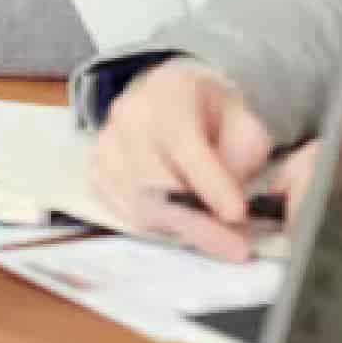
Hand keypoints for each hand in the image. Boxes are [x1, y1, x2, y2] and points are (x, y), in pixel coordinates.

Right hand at [88, 58, 288, 260]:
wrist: (169, 99)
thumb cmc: (212, 114)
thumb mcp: (244, 122)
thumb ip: (244, 156)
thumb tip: (228, 205)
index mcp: (167, 94)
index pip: (184, 144)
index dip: (210, 183)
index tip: (238, 215)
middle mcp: (126, 118)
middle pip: (155, 181)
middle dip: (197, 221)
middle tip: (235, 247)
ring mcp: (105, 146)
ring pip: (138, 203)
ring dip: (180, 228)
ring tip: (217, 240)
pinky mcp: (96, 173)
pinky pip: (124, 212)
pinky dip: (158, 227)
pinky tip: (185, 227)